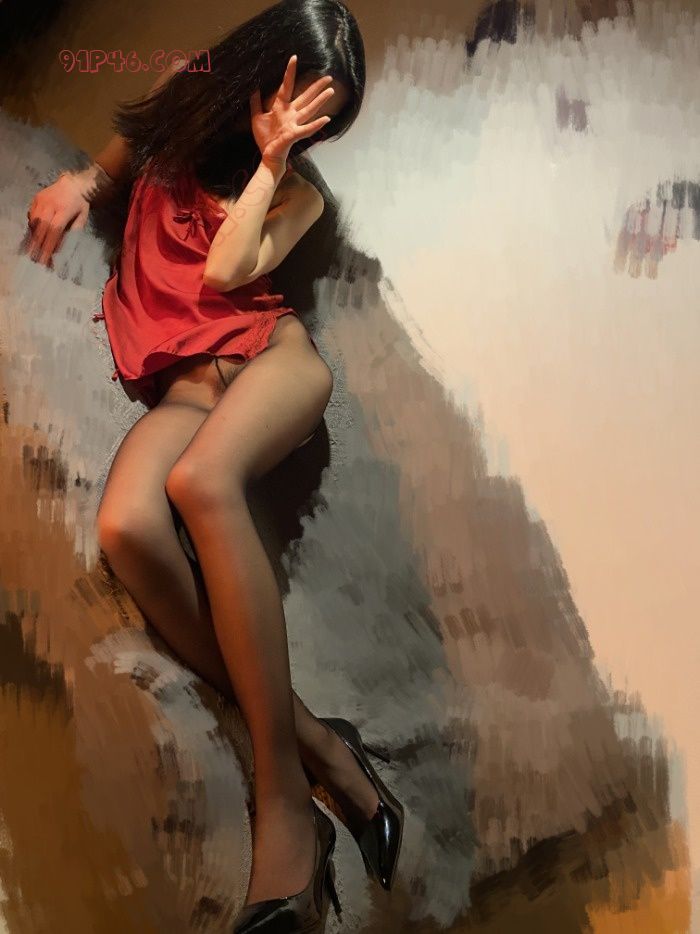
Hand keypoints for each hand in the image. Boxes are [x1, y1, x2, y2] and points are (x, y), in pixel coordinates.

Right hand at [25, 169, 96, 265]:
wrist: (74, 183)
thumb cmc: (80, 204)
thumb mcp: (82, 218)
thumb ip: (73, 232)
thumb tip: (61, 247)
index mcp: (64, 210)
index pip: (54, 230)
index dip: (49, 244)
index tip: (45, 257)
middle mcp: (50, 205)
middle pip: (42, 227)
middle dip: (38, 243)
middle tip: (36, 257)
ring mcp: (41, 200)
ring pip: (34, 221)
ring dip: (34, 236)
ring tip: (35, 247)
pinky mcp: (36, 198)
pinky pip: (31, 215)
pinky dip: (33, 226)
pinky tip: (36, 233)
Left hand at [250, 54, 333, 168]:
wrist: (267, 155)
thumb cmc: (265, 138)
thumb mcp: (257, 117)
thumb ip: (256, 102)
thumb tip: (253, 88)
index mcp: (281, 107)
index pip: (286, 86)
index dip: (290, 72)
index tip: (294, 58)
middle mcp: (290, 114)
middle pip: (305, 97)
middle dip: (316, 87)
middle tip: (328, 77)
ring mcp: (294, 123)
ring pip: (309, 109)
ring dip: (320, 100)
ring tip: (330, 91)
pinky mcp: (294, 134)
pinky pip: (307, 129)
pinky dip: (316, 124)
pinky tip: (326, 119)